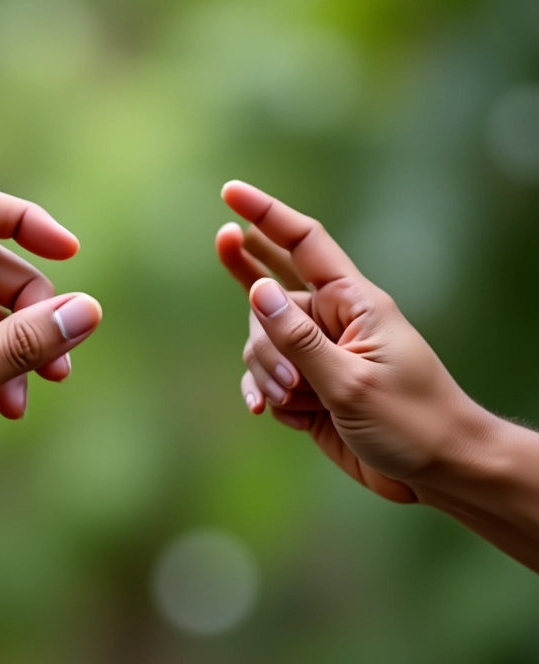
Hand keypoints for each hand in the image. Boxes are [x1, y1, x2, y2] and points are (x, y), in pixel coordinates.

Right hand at [216, 180, 486, 504]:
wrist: (436, 471)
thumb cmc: (412, 421)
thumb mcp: (351, 381)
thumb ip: (299, 339)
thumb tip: (258, 292)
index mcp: (353, 302)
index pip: (305, 243)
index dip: (266, 214)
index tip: (229, 192)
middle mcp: (331, 321)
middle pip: (271, 297)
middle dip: (258, 315)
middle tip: (228, 256)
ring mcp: (317, 355)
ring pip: (262, 344)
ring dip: (269, 371)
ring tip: (296, 400)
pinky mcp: (308, 388)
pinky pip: (266, 378)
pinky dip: (263, 391)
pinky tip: (264, 409)